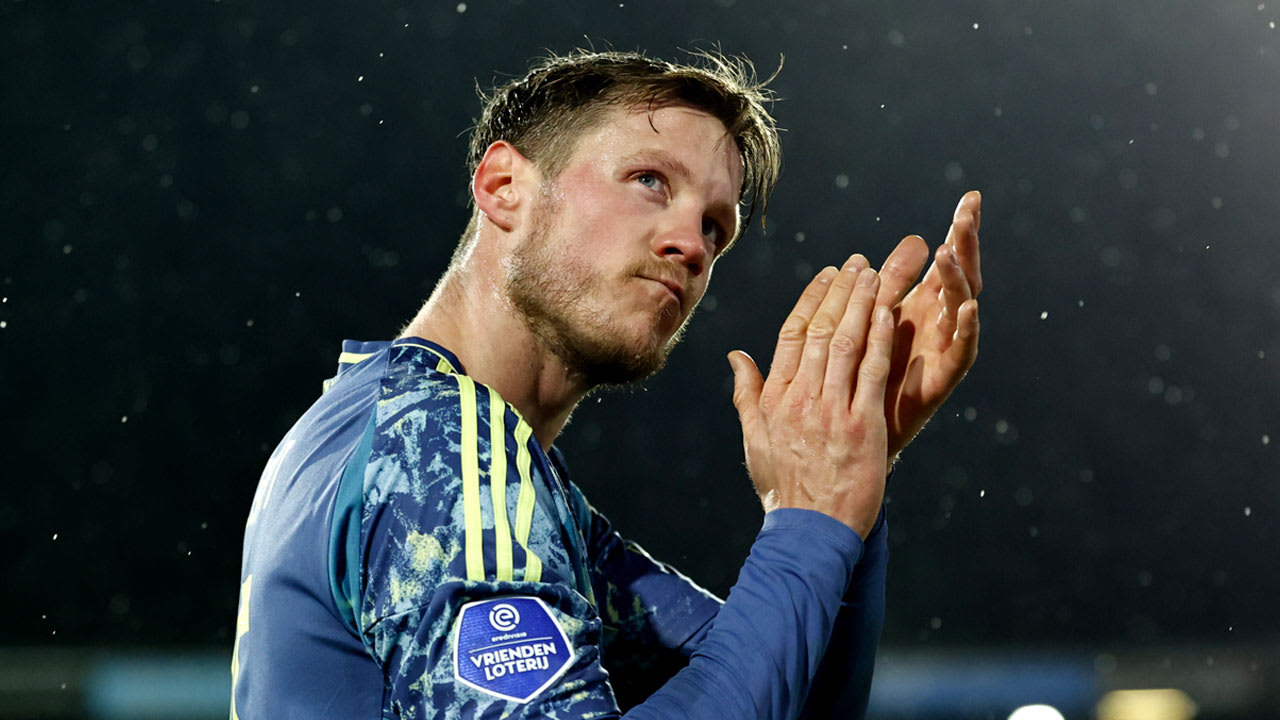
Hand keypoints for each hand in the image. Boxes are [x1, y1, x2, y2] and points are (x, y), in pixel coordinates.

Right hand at [727, 258, 895, 537]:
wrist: (810, 530)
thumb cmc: (783, 489)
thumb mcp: (755, 439)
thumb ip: (747, 393)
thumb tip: (736, 356)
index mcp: (775, 398)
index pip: (792, 335)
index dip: (811, 300)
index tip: (826, 275)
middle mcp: (800, 398)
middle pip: (821, 331)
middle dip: (841, 291)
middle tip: (857, 262)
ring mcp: (831, 411)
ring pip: (847, 344)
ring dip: (863, 305)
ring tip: (876, 275)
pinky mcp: (862, 426)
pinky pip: (872, 373)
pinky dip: (881, 340)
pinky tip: (890, 315)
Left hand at [874, 191, 982, 469]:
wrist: (858, 442)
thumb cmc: (858, 383)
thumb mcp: (862, 324)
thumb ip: (875, 290)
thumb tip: (885, 250)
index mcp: (921, 307)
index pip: (946, 260)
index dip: (959, 230)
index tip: (970, 197)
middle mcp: (939, 324)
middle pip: (959, 276)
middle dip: (965, 243)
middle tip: (968, 211)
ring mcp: (944, 350)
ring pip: (960, 307)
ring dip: (956, 277)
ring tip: (950, 250)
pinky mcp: (944, 379)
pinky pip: (961, 352)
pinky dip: (965, 329)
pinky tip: (966, 307)